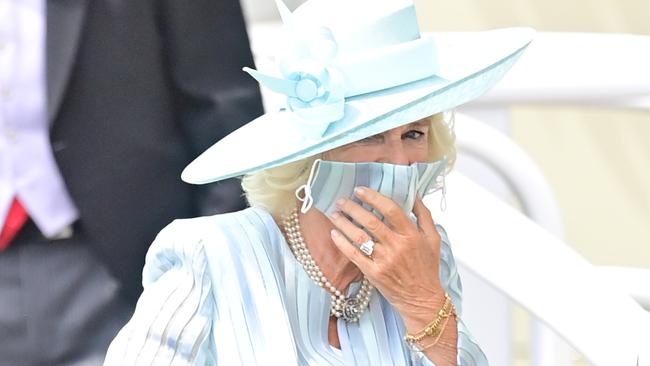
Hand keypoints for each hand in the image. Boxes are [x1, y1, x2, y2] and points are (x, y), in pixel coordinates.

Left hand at [328, 186, 445, 330]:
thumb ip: (424, 214)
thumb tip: (413, 193)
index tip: (360, 190)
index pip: (391, 209)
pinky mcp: (374, 273)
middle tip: (342, 200)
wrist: (422, 299)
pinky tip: (334, 233)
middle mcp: (397, 246)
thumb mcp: (433, 238)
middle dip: (353, 208)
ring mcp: (384, 260)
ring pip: (359, 237)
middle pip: (371, 221)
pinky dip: (342, 243)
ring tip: (335, 213)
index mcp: (412, 235)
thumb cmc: (428, 268)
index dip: (373, 197)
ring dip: (344, 223)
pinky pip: (354, 255)